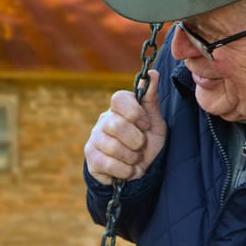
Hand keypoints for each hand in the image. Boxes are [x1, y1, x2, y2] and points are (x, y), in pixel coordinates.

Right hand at [84, 69, 165, 184]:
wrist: (138, 171)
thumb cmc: (147, 143)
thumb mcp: (155, 122)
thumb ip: (151, 99)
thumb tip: (152, 73)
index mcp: (119, 108)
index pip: (119, 98)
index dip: (135, 113)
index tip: (146, 125)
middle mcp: (104, 120)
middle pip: (116, 125)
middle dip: (136, 141)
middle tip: (141, 147)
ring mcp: (94, 138)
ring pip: (112, 146)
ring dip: (132, 158)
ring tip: (135, 159)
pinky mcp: (91, 157)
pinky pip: (108, 163)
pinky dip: (124, 171)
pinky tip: (128, 170)